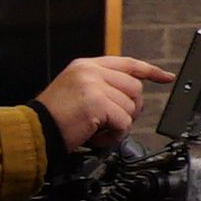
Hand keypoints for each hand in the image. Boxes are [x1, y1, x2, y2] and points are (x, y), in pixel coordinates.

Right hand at [35, 54, 177, 150]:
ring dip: (119, 125)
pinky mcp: (96, 102)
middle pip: (134, 88)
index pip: (127, 63)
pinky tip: (98, 137)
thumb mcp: (77, 91)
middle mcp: (90, 71)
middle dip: (130, 109)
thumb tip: (130, 95)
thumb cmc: (54, 118)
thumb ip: (101, 86)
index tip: (166, 77)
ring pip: (130, 106)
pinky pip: (123, 121)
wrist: (34, 131)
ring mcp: (93, 85)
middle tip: (113, 122)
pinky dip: (115, 135)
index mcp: (86, 66)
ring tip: (99, 130)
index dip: (150, 71)